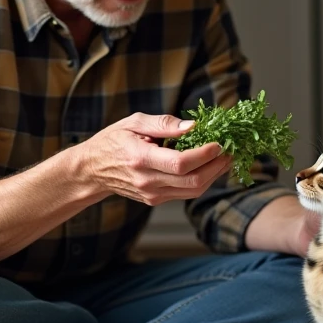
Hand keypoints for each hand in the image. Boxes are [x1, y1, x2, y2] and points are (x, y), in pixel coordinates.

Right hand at [73, 113, 232, 206]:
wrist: (92, 170)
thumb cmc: (113, 141)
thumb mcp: (133, 122)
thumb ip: (163, 124)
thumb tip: (193, 126)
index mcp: (140, 159)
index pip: (180, 163)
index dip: (204, 154)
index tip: (219, 143)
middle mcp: (147, 181)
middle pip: (192, 181)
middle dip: (216, 167)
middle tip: (230, 151)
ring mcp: (151, 194)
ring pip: (192, 191)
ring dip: (214, 176)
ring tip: (225, 159)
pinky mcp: (155, 200)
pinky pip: (185, 193)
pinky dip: (202, 181)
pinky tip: (209, 166)